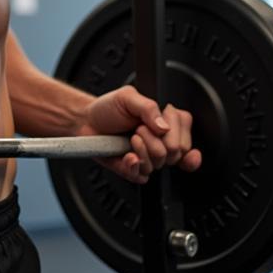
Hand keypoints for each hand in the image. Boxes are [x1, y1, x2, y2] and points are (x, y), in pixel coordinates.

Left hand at [80, 85, 201, 183]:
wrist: (86, 122)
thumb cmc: (107, 108)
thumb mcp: (128, 97)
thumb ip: (149, 107)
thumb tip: (164, 126)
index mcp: (167, 124)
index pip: (186, 133)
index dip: (174, 130)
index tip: (158, 124)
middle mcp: (162, 143)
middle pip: (176, 151)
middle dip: (155, 138)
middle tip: (139, 129)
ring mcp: (150, 159)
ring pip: (160, 163)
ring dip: (142, 149)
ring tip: (131, 138)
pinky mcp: (136, 171)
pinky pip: (143, 176)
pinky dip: (132, 164)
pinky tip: (127, 155)